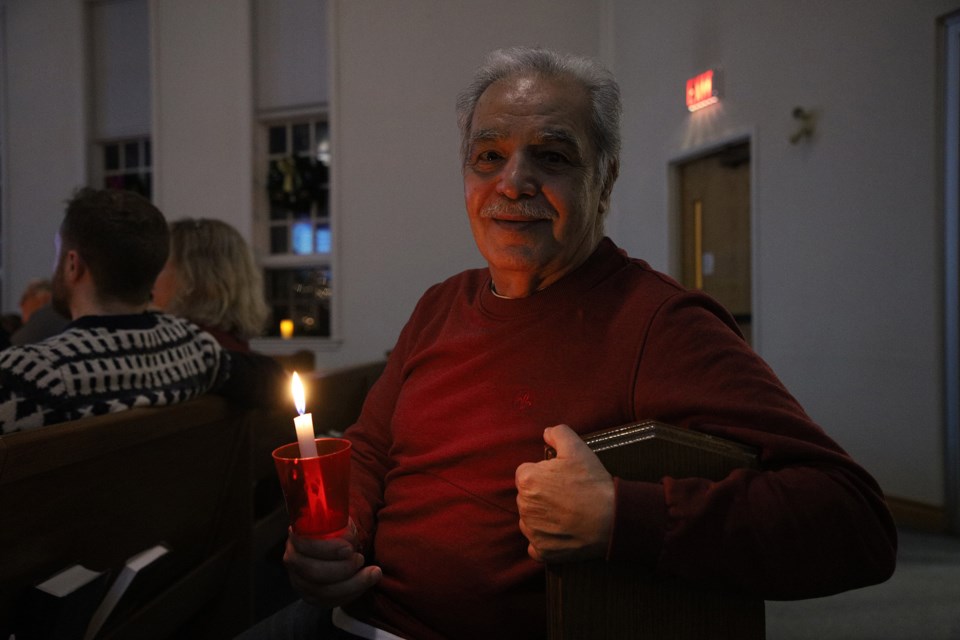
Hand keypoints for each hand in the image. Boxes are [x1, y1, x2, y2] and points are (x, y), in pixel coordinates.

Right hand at [283, 518, 381, 607]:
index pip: (305, 546)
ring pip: (323, 591)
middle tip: (360, 559)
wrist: (334, 549)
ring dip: (352, 583)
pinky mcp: (310, 597)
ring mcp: (299, 581)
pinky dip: (352, 593)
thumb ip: (342, 527)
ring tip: (370, 572)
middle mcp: (293, 560)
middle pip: (314, 572)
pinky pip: (331, 602)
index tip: (349, 549)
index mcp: (296, 538)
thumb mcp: (339, 522)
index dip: (327, 549)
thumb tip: (348, 539)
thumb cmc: (336, 533)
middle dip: (343, 568)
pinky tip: (365, 582)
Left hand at [515, 424, 613, 562]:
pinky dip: (546, 540)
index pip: (526, 472)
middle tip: (567, 495)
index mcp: (527, 480)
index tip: (561, 478)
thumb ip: (558, 433)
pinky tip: (562, 532)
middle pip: (527, 496)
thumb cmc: (593, 483)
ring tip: (567, 513)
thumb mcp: (578, 448)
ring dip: (543, 516)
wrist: (612, 519)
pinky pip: (536, 544)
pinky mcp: (542, 551)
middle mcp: (524, 506)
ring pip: (530, 519)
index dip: (544, 473)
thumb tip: (546, 432)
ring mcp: (532, 531)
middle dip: (542, 494)